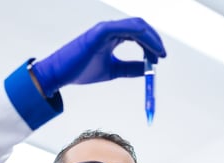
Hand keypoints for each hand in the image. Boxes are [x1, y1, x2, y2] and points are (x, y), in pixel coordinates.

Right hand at [31, 18, 165, 96]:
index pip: (138, 34)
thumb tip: (147, 69)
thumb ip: (130, 68)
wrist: (60, 74)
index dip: (152, 44)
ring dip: (151, 38)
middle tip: (162, 55)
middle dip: (155, 40)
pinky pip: (124, 28)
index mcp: (112, 36)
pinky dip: (139, 33)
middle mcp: (110, 30)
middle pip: (140, 28)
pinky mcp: (100, 32)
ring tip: (158, 53)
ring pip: (135, 26)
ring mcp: (105, 29)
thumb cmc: (81, 71)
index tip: (160, 59)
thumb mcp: (113, 71)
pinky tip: (147, 43)